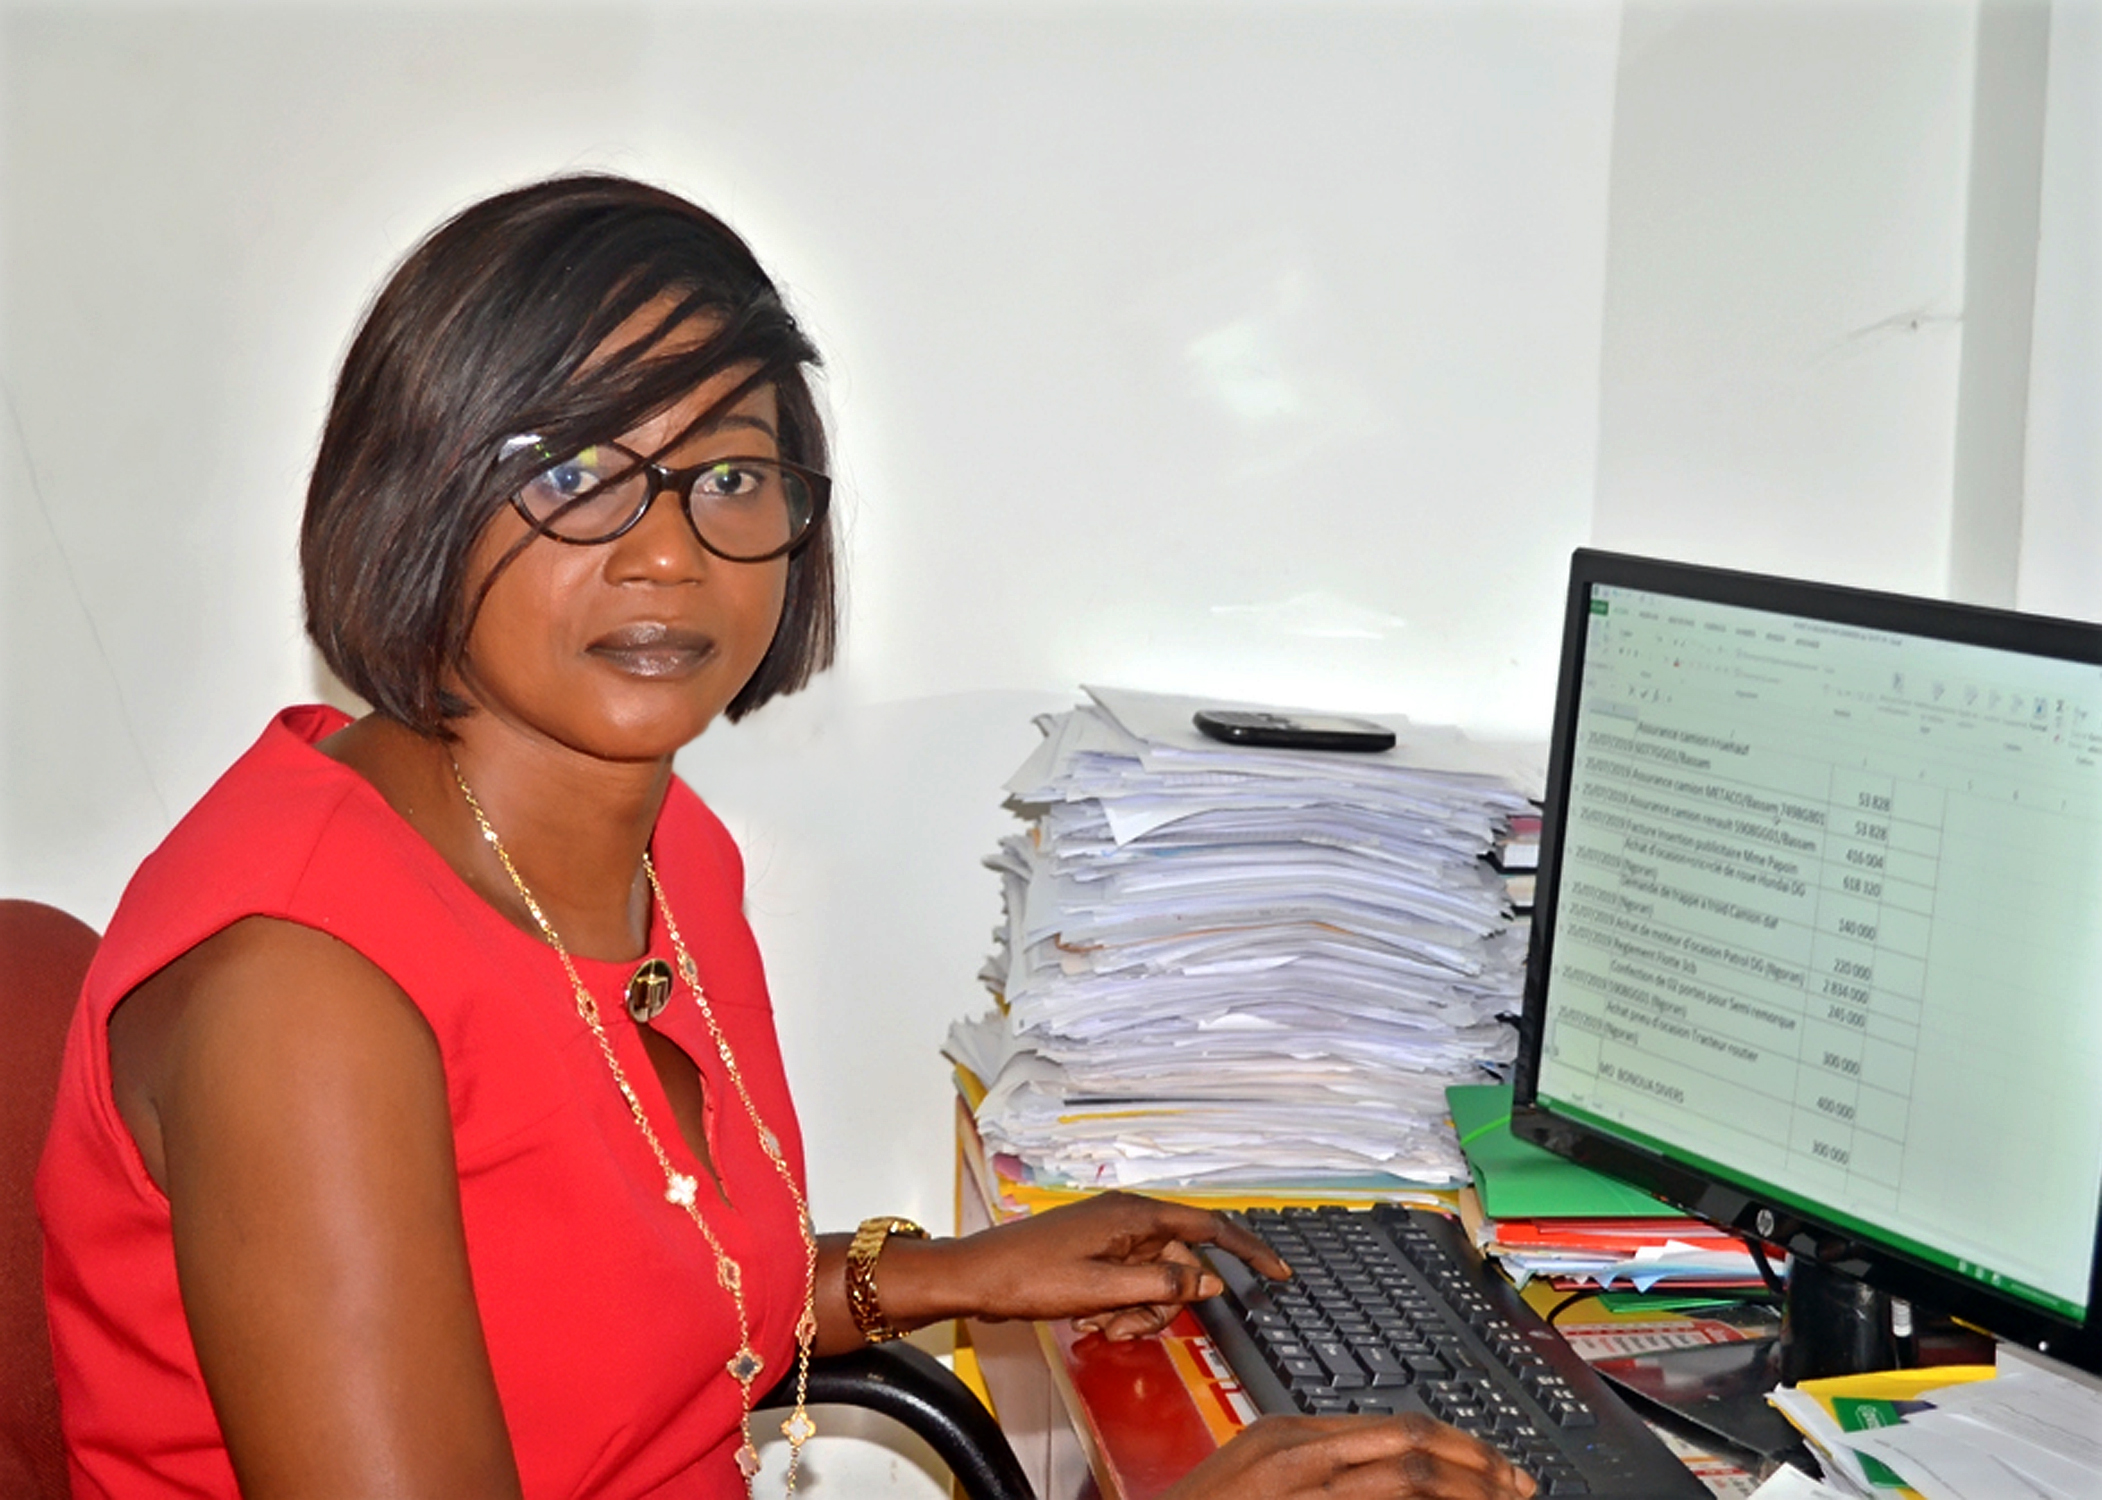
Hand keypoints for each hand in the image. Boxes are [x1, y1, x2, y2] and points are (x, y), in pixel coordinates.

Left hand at [916, 1191, 1290, 1340]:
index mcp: (1136, 1214)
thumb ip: (1162, 1283)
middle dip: (1163, 1304)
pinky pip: (1129, 1279)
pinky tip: (1089, 1317)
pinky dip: (1120, 1304)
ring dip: (1137, 1310)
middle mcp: (1129, 1215)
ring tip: (1098, 1325)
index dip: (1249, 1250)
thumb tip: (1209, 1280)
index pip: (1210, 1227)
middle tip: (1123, 1328)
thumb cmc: (1031, 1277)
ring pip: (1154, 1278)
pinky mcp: (1096, 1248)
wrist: (976, 1277)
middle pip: (1179, 1264)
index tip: (1279, 1273)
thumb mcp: (1104, 1289)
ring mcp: (1112, 1231)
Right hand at [1160, 1415, 1537, 1499]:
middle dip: (1479, 1464)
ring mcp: (1300, 1492)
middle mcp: (1299, 1455)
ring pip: (1408, 1479)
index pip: (1395, 1425)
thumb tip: (1386, 1475)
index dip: (1458, 1445)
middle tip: (1519, 1485)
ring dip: (1467, 1493)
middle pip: (1413, 1442)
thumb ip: (1313, 1468)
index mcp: (1289, 1435)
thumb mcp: (1256, 1480)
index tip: (1495, 1468)